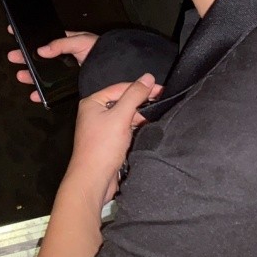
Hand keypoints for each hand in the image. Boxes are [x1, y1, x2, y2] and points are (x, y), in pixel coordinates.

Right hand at [7, 27, 98, 102]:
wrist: (115, 70)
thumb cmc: (101, 50)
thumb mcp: (81, 41)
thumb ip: (61, 44)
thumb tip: (41, 50)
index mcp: (64, 44)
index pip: (43, 39)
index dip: (29, 38)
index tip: (13, 33)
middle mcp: (62, 59)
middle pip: (39, 59)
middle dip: (24, 58)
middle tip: (13, 57)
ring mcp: (65, 73)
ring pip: (43, 76)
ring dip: (31, 76)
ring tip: (21, 76)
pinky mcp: (68, 87)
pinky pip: (53, 91)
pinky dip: (43, 94)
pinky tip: (36, 95)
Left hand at [65, 74, 162, 206]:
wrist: (93, 180)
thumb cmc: (103, 146)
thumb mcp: (120, 117)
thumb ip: (135, 95)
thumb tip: (148, 77)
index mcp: (93, 102)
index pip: (120, 88)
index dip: (141, 88)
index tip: (162, 89)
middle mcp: (95, 113)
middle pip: (123, 101)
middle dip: (141, 103)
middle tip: (163, 103)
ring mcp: (101, 128)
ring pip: (125, 116)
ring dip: (139, 116)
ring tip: (158, 116)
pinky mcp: (108, 142)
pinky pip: (124, 129)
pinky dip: (136, 128)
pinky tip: (148, 128)